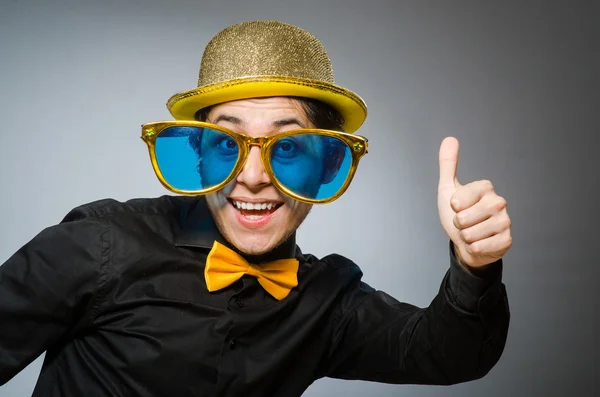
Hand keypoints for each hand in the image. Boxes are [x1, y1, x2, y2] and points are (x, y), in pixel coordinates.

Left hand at [437, 137, 511, 268]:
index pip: (458, 200)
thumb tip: (449, 139)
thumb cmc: (457, 214)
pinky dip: (474, 248)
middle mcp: (499, 202)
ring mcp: (506, 222)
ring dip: (465, 237)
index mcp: (485, 187)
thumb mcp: (448, 188)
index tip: (456, 207)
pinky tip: (480, 243)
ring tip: (471, 232)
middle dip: (457, 224)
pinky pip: (480, 247)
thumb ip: (448, 165)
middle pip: (463, 218)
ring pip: (471, 234)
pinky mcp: (507, 241)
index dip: (452, 207)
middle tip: (464, 222)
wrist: (466, 242)